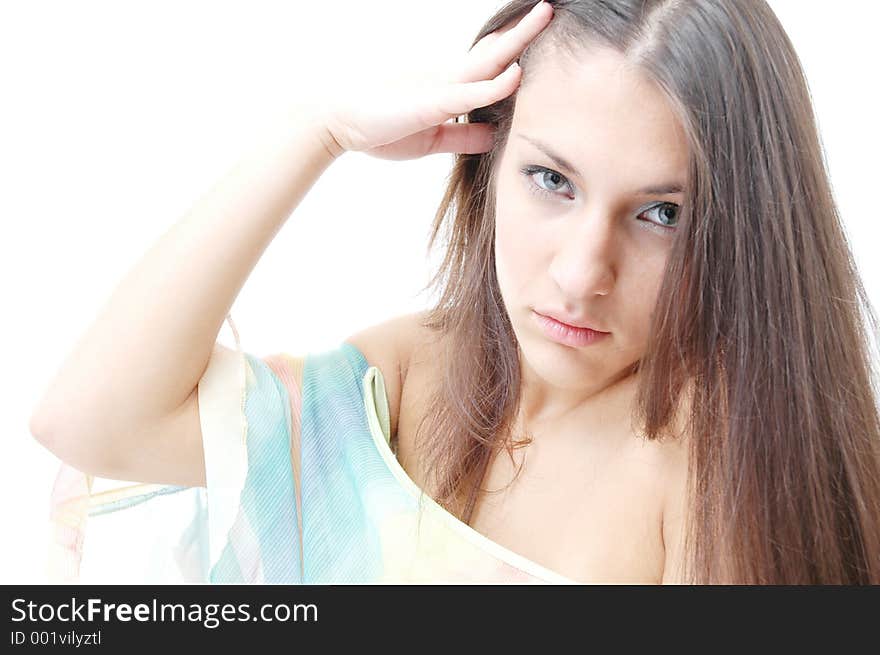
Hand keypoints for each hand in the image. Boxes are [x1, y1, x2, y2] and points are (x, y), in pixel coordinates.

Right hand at [321, 1, 553, 159]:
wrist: (338, 123)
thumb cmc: (380, 129)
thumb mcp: (433, 140)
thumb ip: (464, 137)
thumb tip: (494, 135)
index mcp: (449, 90)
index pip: (488, 65)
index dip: (513, 49)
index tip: (536, 31)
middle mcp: (447, 82)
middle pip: (494, 53)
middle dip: (523, 32)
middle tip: (549, 8)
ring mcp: (439, 89)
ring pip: (486, 62)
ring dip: (516, 41)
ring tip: (543, 15)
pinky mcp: (429, 104)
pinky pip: (466, 94)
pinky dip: (493, 86)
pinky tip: (516, 74)